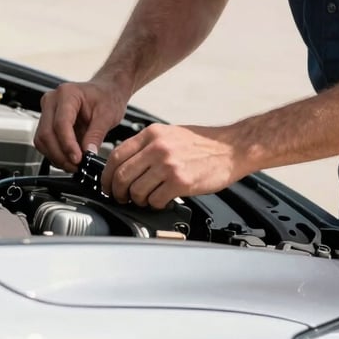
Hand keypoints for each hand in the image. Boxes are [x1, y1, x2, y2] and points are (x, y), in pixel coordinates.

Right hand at [33, 77, 127, 172]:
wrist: (106, 91)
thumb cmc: (107, 97)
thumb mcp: (107, 115)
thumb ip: (96, 135)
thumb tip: (88, 154)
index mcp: (67, 94)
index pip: (60, 123)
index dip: (67, 144)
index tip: (77, 159)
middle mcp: (52, 101)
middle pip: (46, 134)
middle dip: (60, 154)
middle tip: (76, 166)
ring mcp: (47, 111)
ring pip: (42, 140)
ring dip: (56, 157)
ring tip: (74, 165)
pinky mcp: (47, 122)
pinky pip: (45, 142)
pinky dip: (55, 154)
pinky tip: (69, 159)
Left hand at [101, 123, 242, 207]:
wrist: (231, 148)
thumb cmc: (202, 143)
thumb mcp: (170, 134)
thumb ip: (147, 146)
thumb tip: (124, 165)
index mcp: (152, 134)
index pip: (116, 156)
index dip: (106, 176)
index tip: (107, 186)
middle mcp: (157, 147)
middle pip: (122, 176)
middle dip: (118, 192)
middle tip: (123, 198)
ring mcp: (168, 165)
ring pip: (136, 191)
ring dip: (138, 200)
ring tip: (147, 199)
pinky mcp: (180, 182)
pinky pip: (155, 200)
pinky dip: (156, 204)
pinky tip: (163, 199)